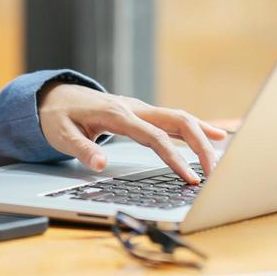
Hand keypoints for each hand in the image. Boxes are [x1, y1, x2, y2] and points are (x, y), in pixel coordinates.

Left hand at [36, 83, 227, 184]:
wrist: (54, 97)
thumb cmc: (58, 117)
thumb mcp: (62, 135)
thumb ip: (82, 149)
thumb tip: (100, 164)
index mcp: (118, 115)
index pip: (155, 138)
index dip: (175, 158)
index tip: (189, 178)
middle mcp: (134, 109)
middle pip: (178, 121)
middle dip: (200, 145)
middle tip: (214, 172)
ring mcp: (140, 109)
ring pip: (180, 118)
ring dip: (202, 136)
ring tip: (222, 158)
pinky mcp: (142, 114)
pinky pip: (174, 119)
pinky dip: (196, 128)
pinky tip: (215, 136)